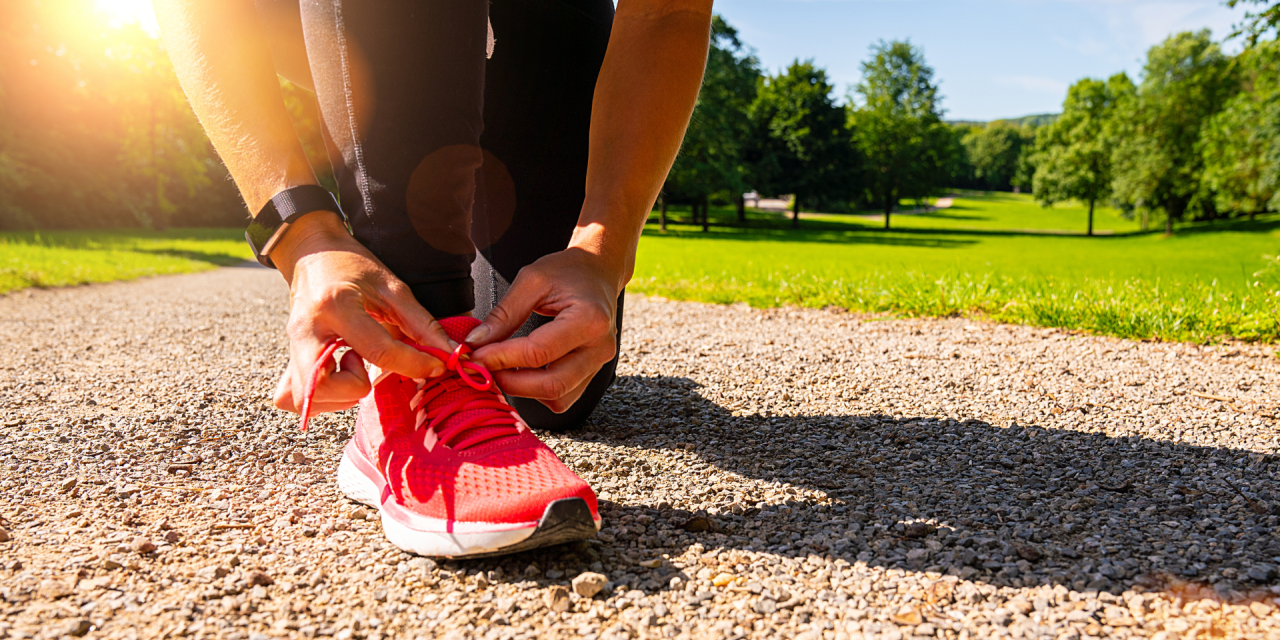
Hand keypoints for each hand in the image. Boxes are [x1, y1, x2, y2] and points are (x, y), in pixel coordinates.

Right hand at [270, 211, 454, 414]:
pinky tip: (339, 375)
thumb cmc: (351, 265)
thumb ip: (421, 323)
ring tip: (354, 364)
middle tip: (366, 366)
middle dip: (356, 388)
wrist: (311, 251)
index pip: (379, 352)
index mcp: (336, 306)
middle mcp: (307, 331)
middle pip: (325, 386)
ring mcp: (292, 347)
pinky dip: (323, 397)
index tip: (434, 366)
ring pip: (307, 400)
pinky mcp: (287, 357)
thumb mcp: (391, 286)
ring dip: (340, 394)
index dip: (414, 365)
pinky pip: (295, 398)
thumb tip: (449, 353)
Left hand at [466, 247, 620, 412]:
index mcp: (589, 319)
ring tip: (501, 370)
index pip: (538, 352)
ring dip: (524, 391)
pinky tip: (523, 373)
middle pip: (551, 385)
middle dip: (510, 382)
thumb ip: (503, 315)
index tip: (474, 356)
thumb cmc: (568, 271)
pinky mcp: (592, 372)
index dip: (501, 358)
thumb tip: (475, 343)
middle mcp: (599, 346)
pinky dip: (538, 392)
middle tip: (483, 369)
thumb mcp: (531, 281)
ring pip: (558, 398)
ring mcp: (599, 363)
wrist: (598, 272)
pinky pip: (564, 397)